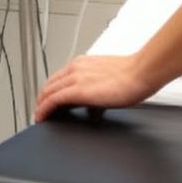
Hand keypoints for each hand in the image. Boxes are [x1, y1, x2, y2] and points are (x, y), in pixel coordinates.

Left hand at [33, 53, 157, 121]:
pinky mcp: (77, 91)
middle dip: (42, 99)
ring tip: (40, 117)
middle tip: (41, 111)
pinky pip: (52, 101)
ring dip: (41, 105)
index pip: (58, 78)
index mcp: (83, 64)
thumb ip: (97, 89)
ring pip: (47, 92)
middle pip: (49, 85)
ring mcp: (75, 78)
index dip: (50, 91)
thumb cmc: (133, 75)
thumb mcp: (109, 79)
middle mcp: (76, 68)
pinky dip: (43, 110)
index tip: (48, 101)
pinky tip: (41, 118)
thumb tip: (95, 106)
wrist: (141, 72)